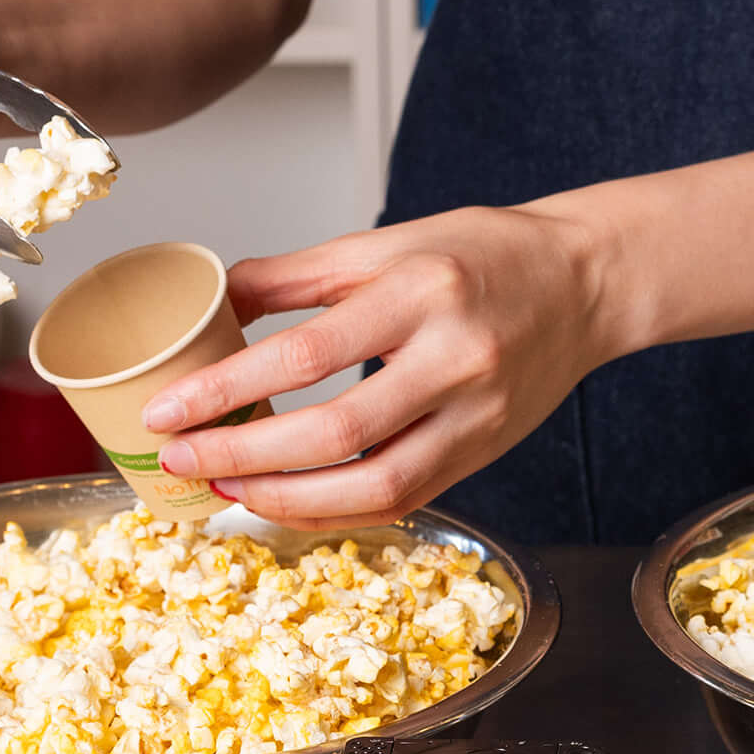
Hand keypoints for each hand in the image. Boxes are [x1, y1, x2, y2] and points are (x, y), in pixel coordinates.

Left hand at [146, 206, 617, 526]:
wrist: (583, 284)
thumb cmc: (485, 256)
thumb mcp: (385, 245)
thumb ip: (295, 276)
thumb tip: (213, 304)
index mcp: (421, 292)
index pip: (307, 355)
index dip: (228, 390)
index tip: (169, 410)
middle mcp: (455, 359)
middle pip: (335, 432)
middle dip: (244, 455)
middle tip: (181, 459)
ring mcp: (477, 416)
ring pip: (374, 485)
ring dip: (287, 499)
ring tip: (228, 487)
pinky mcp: (483, 453)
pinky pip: (402, 499)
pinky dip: (337, 509)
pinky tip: (288, 500)